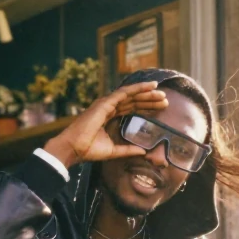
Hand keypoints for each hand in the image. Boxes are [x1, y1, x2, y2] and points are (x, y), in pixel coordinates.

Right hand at [42, 82, 168, 167]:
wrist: (74, 148)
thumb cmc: (89, 150)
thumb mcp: (114, 151)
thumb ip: (128, 150)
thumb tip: (143, 152)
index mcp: (109, 116)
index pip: (131, 109)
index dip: (145, 107)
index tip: (160, 108)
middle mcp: (109, 107)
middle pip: (133, 101)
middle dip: (149, 100)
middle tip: (165, 100)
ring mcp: (106, 104)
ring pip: (131, 95)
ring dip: (147, 93)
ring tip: (161, 94)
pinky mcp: (105, 103)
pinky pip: (125, 93)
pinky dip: (138, 88)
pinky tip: (150, 87)